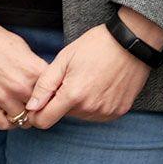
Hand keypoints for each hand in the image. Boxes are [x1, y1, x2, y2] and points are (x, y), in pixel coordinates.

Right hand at [0, 0, 43, 130]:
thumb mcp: (21, 47)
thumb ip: (33, 67)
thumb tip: (42, 80)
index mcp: (34, 70)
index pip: (54, 94)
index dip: (53, 98)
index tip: (49, 99)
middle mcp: (20, 86)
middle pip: (40, 110)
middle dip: (39, 110)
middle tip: (36, 108)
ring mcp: (2, 96)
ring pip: (22, 120)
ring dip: (23, 117)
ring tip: (20, 111)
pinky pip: (3, 124)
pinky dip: (7, 122)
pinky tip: (6, 114)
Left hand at [25, 24, 151, 126]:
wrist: (131, 43)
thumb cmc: (95, 46)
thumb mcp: (64, 59)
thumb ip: (45, 85)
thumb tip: (31, 107)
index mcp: (73, 95)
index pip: (44, 121)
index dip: (37, 113)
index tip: (39, 102)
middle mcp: (90, 108)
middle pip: (63, 116)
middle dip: (61, 102)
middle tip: (71, 79)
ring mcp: (106, 111)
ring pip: (81, 115)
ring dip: (79, 103)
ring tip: (88, 80)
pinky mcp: (118, 111)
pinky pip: (98, 114)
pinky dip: (95, 104)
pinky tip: (100, 86)